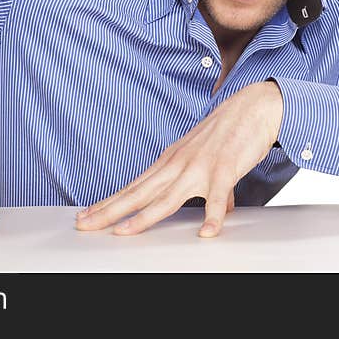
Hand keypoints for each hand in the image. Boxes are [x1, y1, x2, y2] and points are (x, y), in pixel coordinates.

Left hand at [75, 80, 282, 236]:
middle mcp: (178, 164)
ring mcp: (199, 167)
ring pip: (166, 197)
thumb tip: (217, 208)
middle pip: (139, 193)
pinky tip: (207, 231)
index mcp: (170, 161)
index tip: (88, 215)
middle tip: (84, 224)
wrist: (254, 106)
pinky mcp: (224, 168)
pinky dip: (213, 215)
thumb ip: (207, 185)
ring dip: (143, 217)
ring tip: (123, 232)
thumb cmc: (230, 132)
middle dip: (109, 210)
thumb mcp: (207, 159)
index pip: (134, 186)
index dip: (110, 202)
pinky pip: (217, 197)